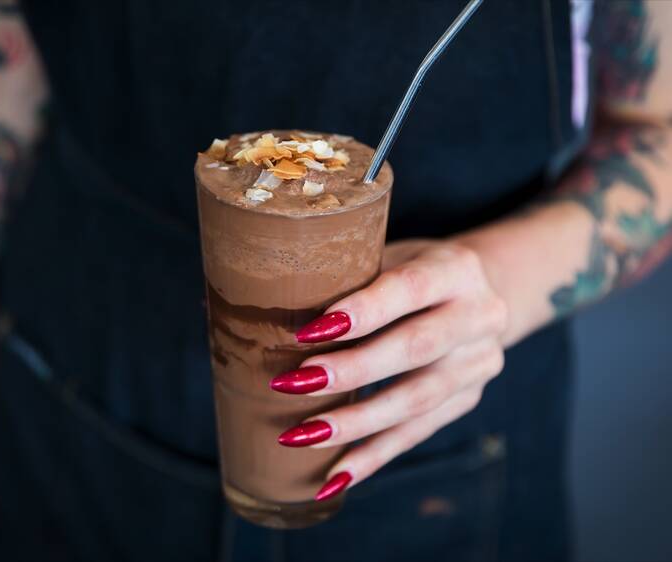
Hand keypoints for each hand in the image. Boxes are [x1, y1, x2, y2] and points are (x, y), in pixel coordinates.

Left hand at [270, 240, 507, 500]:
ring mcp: (478, 362)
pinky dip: (373, 455)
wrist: (481, 293)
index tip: (307, 332)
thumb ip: (354, 279)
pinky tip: (335, 475)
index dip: (362, 311)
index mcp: (456, 268)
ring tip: (301, 435)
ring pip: (416, 400)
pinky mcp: (467, 399)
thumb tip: (276, 318)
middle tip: (293, 384)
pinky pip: (417, 433)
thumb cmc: (412, 271)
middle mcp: (479, 315)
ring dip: (354, 423)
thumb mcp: (391, 256)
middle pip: (415, 348)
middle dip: (352, 372)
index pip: (409, 288)